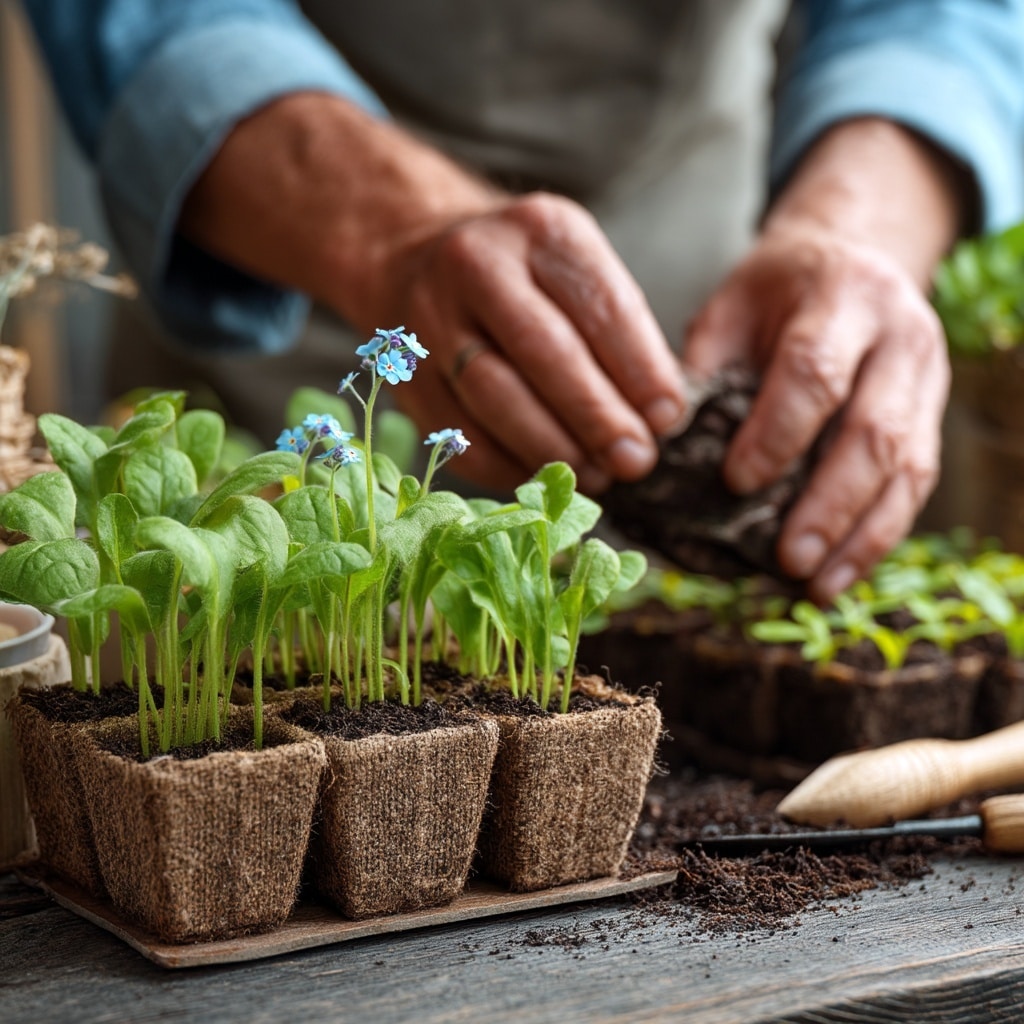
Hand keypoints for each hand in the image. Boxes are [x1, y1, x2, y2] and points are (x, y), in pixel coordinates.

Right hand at [179, 95, 685, 494]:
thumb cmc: (521, 274)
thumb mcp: (575, 267)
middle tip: (635, 461)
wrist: (412, 255)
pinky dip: (506, 465)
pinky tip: (541, 477)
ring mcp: (431, 318)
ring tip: (595, 476)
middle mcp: (478, 265)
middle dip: (597, 416)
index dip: (640, 371)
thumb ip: (619, 331)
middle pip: (545, 352)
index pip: (601, 306)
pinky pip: (459, 432)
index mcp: (541, 231)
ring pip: (495, 395)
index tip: (668, 419)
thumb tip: (658, 417)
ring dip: (553, 447)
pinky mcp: (406, 372)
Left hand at [684, 219, 949, 601]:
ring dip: (861, 535)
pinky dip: (879, 533)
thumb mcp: (730, 307)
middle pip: (874, 431)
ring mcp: (927, 379)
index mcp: (844, 296)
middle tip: (787, 557)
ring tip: (817, 585)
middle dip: (829, 503)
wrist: (852, 257)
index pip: (815, 373)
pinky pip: (916, 483)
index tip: (737, 481)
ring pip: (908, 467)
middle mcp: (901, 337)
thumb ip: (706, 370)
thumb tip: (665, 451)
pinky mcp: (932, 416)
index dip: (778, 432)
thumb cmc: (776, 291)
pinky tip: (842, 572)